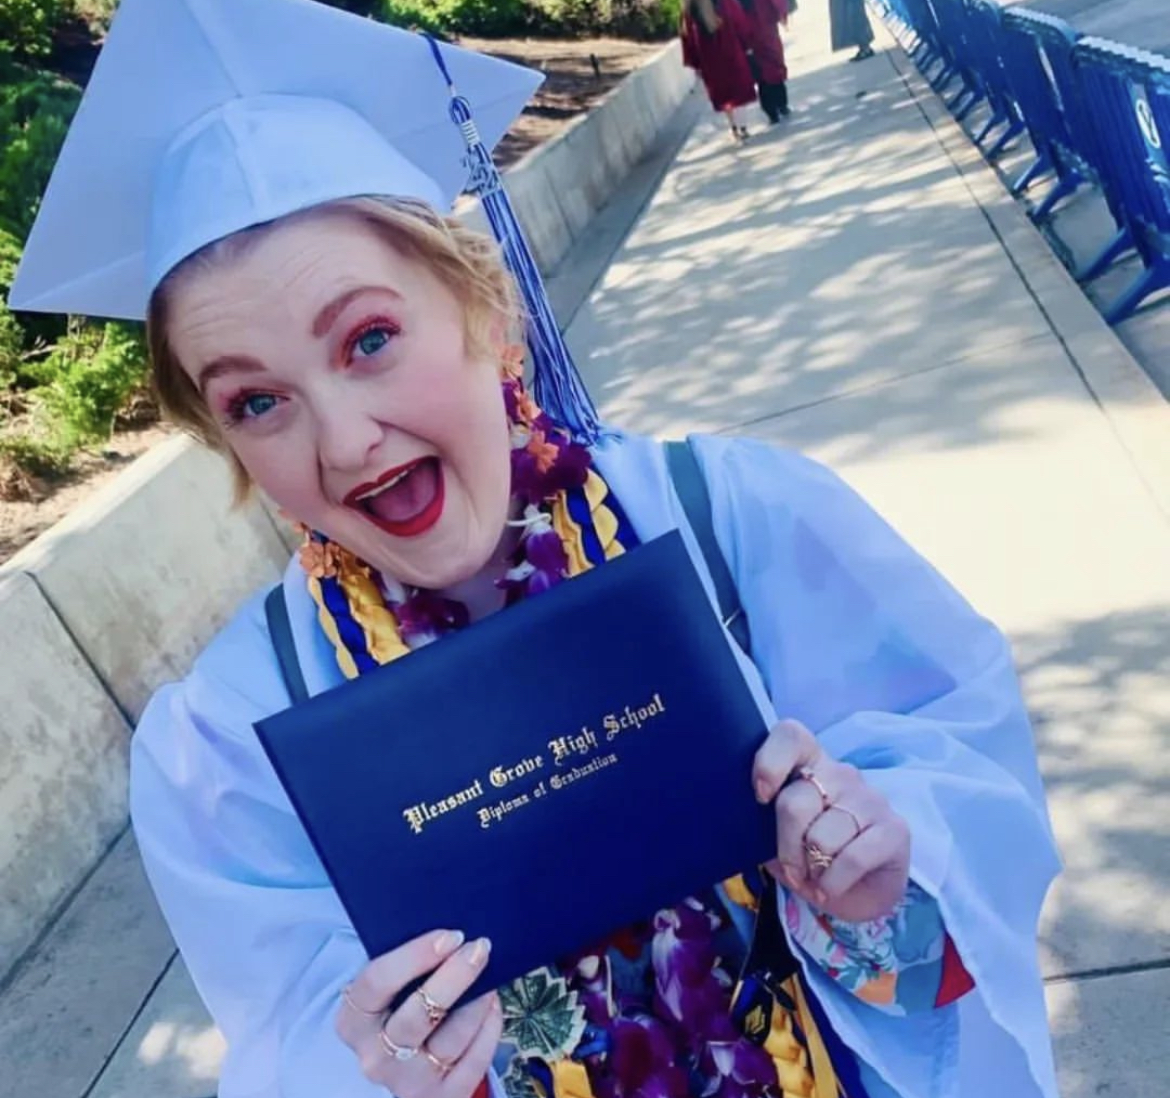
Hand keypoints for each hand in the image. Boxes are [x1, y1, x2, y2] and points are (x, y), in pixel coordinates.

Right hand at [336, 930, 501, 1095]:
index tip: (450, 935)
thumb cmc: (396, 1004)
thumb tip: (451, 936)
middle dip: (453, 978)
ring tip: (490, 975)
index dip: (414, 956)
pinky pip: (473, 1063)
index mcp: (352, 1021)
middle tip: (479, 948)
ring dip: (476, 1003)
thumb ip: (407, 964)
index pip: (376, 984)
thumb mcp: (386, 986)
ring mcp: (407, 1083)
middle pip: (415, 1017)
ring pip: (449, 1041)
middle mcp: (375, 1058)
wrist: (400, 1059)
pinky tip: (491, 1004)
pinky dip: (488, 1029)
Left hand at [753, 719, 910, 922]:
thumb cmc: (809, 858)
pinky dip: (832, 882)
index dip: (770, 762)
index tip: (760, 797)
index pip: (791, 736)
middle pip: (796, 801)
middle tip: (791, 868)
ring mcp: (871, 799)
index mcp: (809, 764)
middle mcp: (841, 774)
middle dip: (786, 845)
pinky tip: (829, 888)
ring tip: (815, 878)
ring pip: (822, 836)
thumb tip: (742, 817)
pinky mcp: (895, 829)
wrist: (856, 895)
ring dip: (811, 869)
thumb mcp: (776, 839)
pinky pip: (852, 858)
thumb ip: (761, 821)